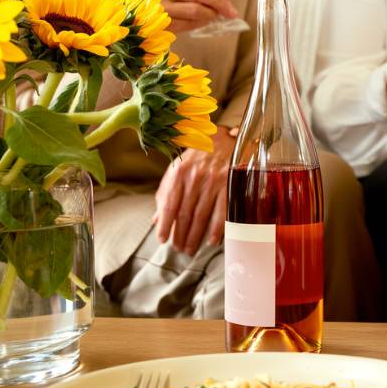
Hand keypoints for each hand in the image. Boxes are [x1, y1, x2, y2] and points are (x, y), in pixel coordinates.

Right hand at [145, 0, 238, 32]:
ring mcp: (159, 9)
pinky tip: (208, 21)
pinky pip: (190, 23)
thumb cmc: (161, 1)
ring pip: (196, 9)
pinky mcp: (162, 25)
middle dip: (220, 1)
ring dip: (213, 13)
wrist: (138, 21)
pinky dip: (203, 22)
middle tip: (231, 9)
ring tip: (219, 15)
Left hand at [153, 125, 234, 254]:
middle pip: (185, 214)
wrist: (224, 138)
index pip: (169, 206)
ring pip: (201, 216)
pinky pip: (222, 211)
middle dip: (181, 236)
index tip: (163, 239)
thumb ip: (166, 193)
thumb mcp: (178, 168)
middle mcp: (195, 177)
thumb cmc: (198, 155)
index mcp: (179, 173)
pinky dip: (216, 228)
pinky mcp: (230, 184)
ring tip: (191, 249)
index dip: (165, 226)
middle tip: (179, 249)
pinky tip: (211, 240)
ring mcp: (214, 181)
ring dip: (195, 236)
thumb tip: (156, 219)